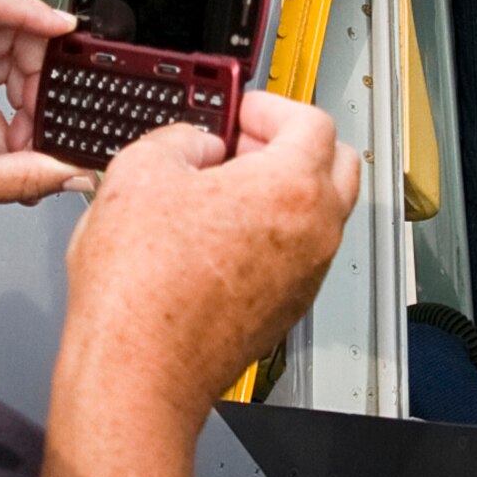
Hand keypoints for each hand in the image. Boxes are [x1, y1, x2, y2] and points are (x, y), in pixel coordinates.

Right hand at [59, 91, 359, 429]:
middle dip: (291, 145)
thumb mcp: (139, 172)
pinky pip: (297, 255)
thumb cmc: (142, 291)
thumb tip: (193, 144)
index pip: (312, 121)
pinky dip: (272, 235)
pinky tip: (215, 238)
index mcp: (292, 188)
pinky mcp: (287, 309)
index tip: (240, 110)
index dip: (271, 106)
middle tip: (242, 143)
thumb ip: (179, 139)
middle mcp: (315, 233)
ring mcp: (306, 276)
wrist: (139, 370)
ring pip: (320, 214)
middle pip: (337, 165)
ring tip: (222, 191)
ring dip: (283, 191)